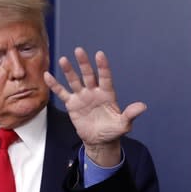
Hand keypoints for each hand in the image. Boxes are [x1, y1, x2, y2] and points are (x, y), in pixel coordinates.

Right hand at [43, 47, 146, 165]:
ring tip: (63, 60)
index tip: (99, 55)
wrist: (99, 141)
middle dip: (84, 64)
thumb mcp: (123, 124)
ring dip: (69, 71)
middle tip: (79, 51)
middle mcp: (94, 92)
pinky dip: (55, 85)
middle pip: (88, 75)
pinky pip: (62, 93)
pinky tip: (47, 75)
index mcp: (107, 94)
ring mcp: (82, 96)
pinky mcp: (72, 104)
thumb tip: (143, 106)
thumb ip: (130, 114)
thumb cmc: (113, 131)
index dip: (103, 67)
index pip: (105, 77)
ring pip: (75, 81)